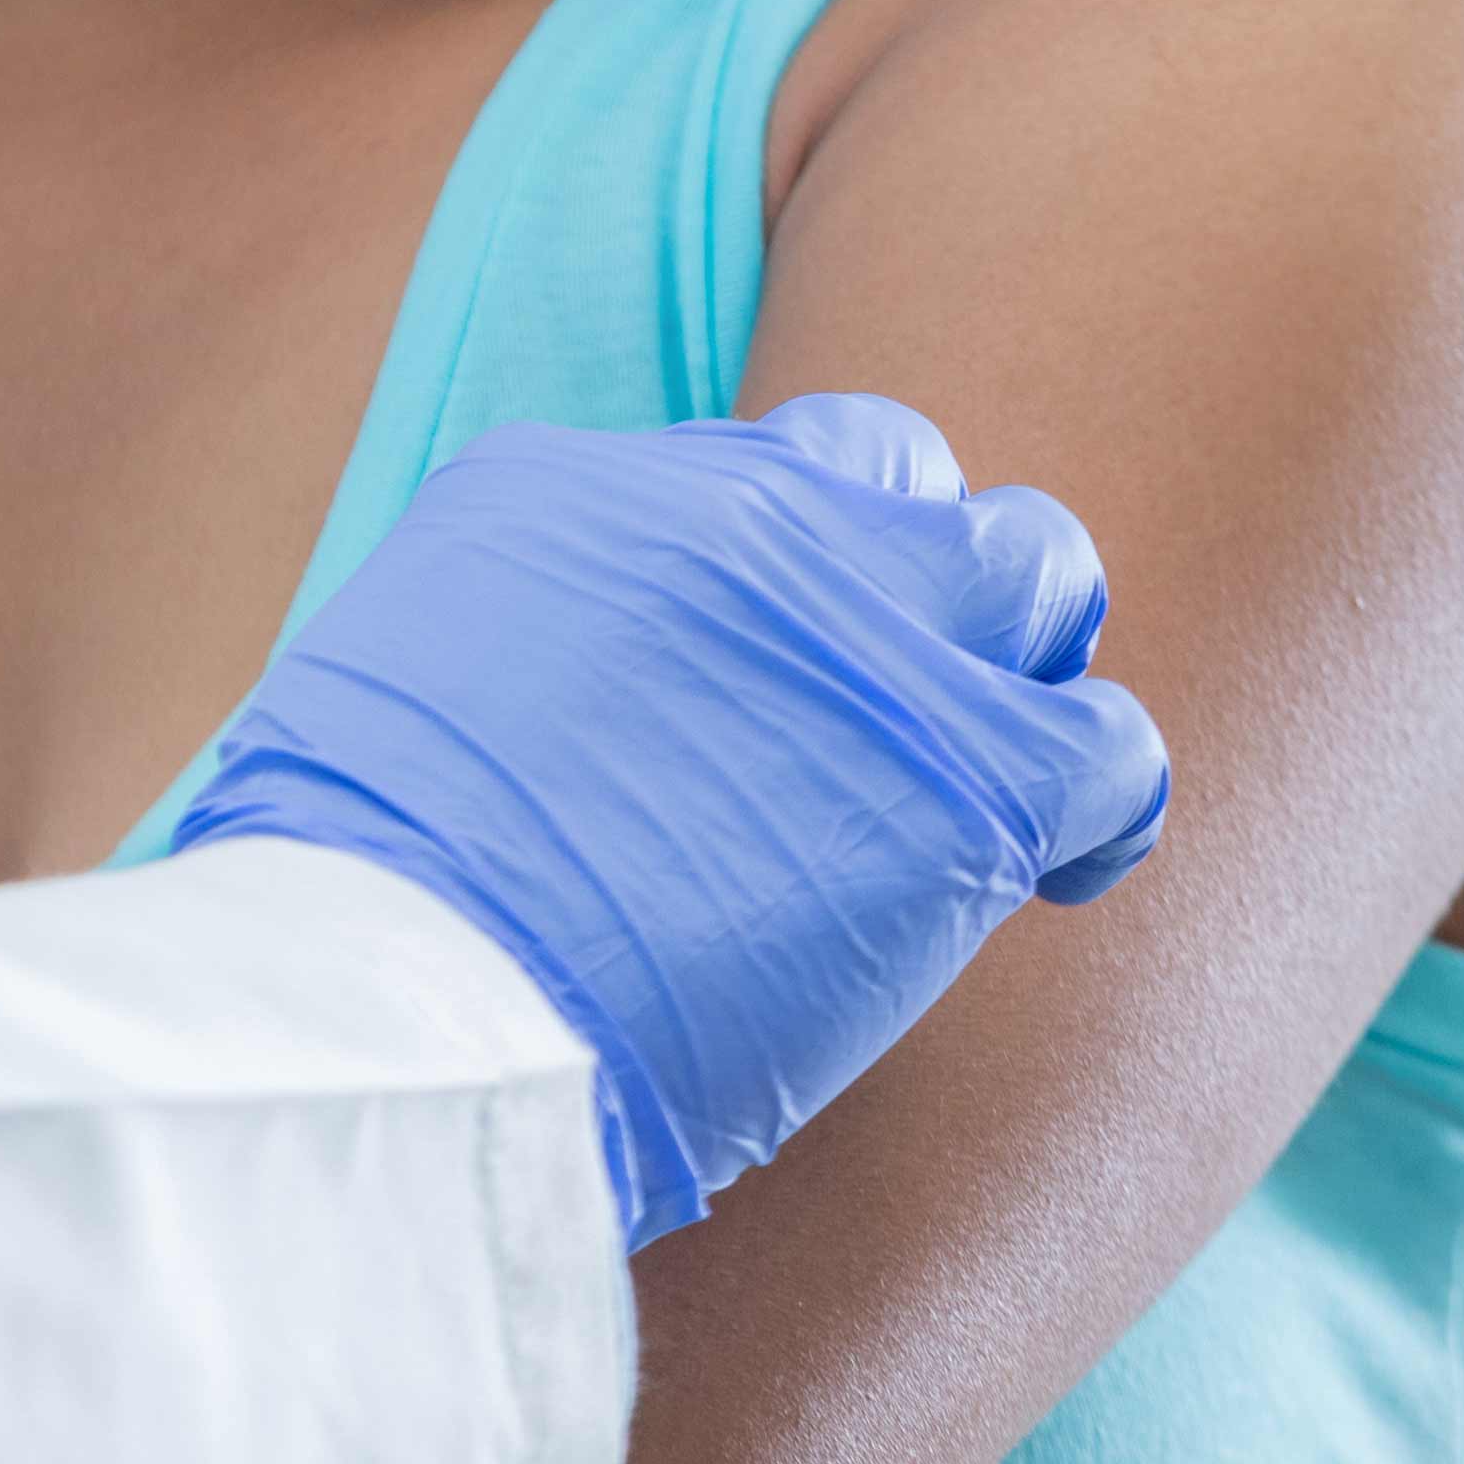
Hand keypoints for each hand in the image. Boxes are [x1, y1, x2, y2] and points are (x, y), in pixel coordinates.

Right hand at [171, 394, 1171, 1245]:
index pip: (744, 473)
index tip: (766, 676)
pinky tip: (1064, 867)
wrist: (409, 991)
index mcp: (580, 487)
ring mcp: (871, 629)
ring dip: (1023, 659)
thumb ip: (494, 664)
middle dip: (916, 575)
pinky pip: (1112, 743)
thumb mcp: (380, 704)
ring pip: (1035, 565)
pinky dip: (1105, 800)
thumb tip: (520, 723)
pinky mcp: (974, 770)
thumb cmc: (351, 911)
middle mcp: (742, 514)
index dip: (780, 571)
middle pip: (900, 472)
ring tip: (997, 771)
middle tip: (899, 708)